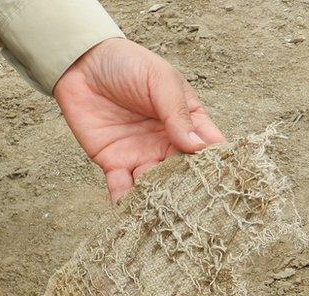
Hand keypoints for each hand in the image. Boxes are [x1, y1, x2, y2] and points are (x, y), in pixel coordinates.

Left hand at [54, 38, 225, 201]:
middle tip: (197, 213)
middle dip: (189, 193)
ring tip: (167, 219)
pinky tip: (134, 216)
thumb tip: (197, 146)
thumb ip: (176, 112)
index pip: (208, 148)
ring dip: (159, 202)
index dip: (217, 166)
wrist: (82, 64)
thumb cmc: (127, 64)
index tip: (226, 185)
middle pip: (183, 175)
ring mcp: (141, 156)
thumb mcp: (159, 80)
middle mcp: (167, 144)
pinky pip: (122, 189)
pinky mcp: (113, 164)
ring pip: (155, 187)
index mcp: (187, 122)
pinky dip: (127, 203)